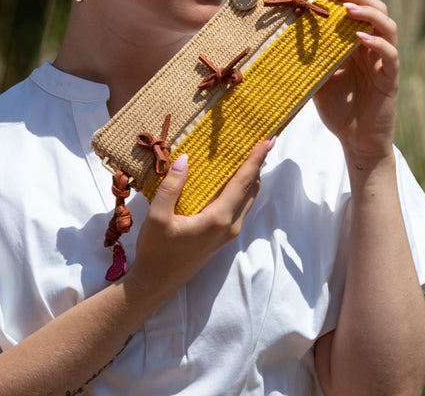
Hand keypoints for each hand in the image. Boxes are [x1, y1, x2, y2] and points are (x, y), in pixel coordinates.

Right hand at [124, 140, 270, 301]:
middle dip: (257, 164)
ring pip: (248, 199)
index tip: (268, 141)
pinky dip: (241, 189)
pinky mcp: (223, 236)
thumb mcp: (157, 217)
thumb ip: (172, 187)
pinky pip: (240, 206)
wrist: (157, 282)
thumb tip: (185, 158)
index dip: (256, 160)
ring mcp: (229, 232)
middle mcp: (230, 226)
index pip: (243, 182)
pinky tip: (230, 179)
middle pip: (251, 189)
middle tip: (258, 141)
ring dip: (250, 177)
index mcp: (218, 219)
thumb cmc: (156, 251)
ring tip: (247, 155)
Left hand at [313, 0, 399, 165]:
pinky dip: (377, 43)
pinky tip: (360, 38)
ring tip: (348, 8)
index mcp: (357, 43)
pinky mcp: (390, 78)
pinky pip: (389, 55)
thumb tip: (284, 39)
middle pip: (376, 9)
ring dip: (369, 13)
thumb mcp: (318, 79)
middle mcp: (373, 47)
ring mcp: (384, 62)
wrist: (356, 141)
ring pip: (387, 26)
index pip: (357, 9)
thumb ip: (310, 59)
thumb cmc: (338, 109)